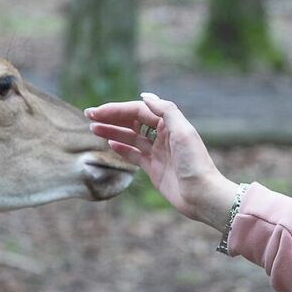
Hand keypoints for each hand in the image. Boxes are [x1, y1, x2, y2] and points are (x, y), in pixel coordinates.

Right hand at [86, 92, 236, 229]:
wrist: (201, 195)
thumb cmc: (195, 163)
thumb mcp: (183, 132)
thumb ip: (166, 110)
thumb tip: (145, 96)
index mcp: (170, 124)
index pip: (138, 111)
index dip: (117, 109)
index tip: (98, 111)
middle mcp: (163, 135)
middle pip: (132, 121)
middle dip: (111, 117)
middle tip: (89, 115)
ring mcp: (157, 152)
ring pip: (130, 137)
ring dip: (112, 131)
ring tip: (92, 128)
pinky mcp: (153, 168)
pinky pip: (134, 154)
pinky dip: (121, 148)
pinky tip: (109, 143)